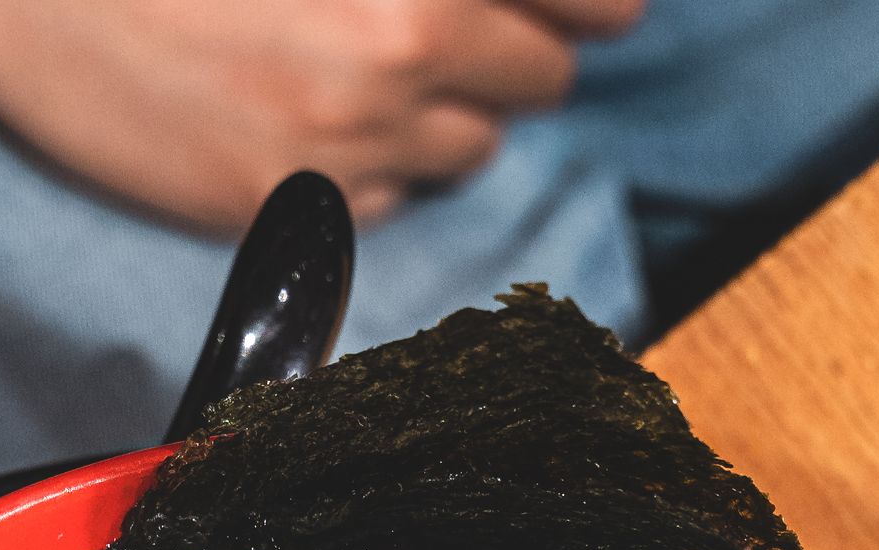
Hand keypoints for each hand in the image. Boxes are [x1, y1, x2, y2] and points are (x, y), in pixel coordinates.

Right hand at [0, 0, 646, 230]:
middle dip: (513, 51)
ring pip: (470, 148)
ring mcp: (347, 129)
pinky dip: (371, 167)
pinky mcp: (284, 202)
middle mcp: (408, 33)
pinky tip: (307, 117)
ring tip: (367, 71)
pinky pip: (386, 201)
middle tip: (453, 27)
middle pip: (544, 76)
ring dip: (444, 116)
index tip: (593, 2)